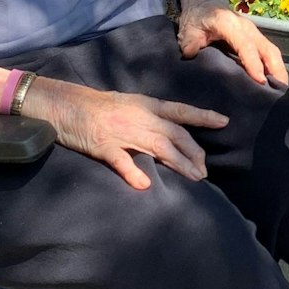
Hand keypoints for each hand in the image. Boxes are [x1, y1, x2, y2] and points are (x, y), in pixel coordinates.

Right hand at [21, 78, 225, 191]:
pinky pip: (121, 161)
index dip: (202, 116)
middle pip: (174, 135)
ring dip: (178, 164)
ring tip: (195, 178)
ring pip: (157, 147)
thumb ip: (147, 118)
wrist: (63, 103)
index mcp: (145, 105)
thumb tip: (169, 133)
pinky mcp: (103, 145)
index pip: (180, 111)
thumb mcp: (126, 104)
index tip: (224, 121)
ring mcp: (121, 131)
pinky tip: (145, 185)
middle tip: (205, 171)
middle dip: (193, 153)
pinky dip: (133, 173)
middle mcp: (138, 117)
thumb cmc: (95, 105)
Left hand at [176, 0, 288, 86]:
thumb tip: (192, 55)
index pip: (246, 45)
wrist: (203, 1)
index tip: (259, 81)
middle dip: (276, 71)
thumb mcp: (188, 29)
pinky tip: (273, 84)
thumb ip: (190, 42)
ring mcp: (254, 33)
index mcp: (230, 24)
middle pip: (268, 50)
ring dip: (278, 71)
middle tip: (279, 94)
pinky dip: (274, 68)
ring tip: (279, 92)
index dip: (253, 63)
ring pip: (272, 52)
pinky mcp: (256, 39)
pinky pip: (269, 54)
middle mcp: (247, 28)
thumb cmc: (197, 17)